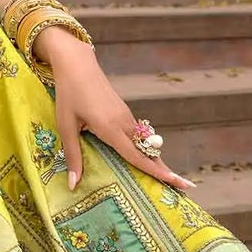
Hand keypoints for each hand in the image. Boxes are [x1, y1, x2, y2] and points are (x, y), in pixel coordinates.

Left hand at [39, 33, 196, 193]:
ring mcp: (127, 117)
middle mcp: (124, 124)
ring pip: (145, 144)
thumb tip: (74, 185)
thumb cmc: (69, 94)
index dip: (156, 172)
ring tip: (168, 180)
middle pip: (149, 152)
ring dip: (156, 161)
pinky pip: (138, 136)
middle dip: (165, 170)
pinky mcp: (124, 113)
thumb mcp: (66, 126)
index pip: (137, 156)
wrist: (78, 64)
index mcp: (111, 128)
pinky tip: (145, 159)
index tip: (176, 182)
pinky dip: (145, 150)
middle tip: (185, 187)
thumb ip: (73, 155)